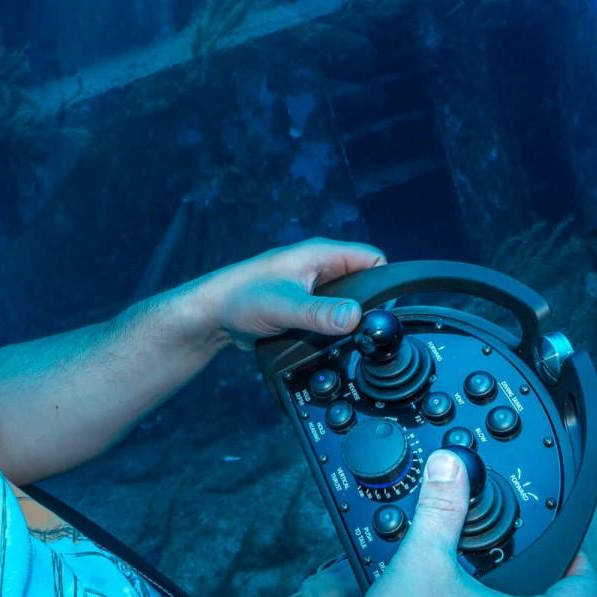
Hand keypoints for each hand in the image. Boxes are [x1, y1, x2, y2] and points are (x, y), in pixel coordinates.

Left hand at [189, 237, 386, 351]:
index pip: (372, 259)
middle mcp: (319, 267)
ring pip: (347, 302)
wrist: (212, 315)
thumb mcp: (285, 305)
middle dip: (367, 305)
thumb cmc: (240, 298)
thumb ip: (320, 313)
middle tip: (366, 331)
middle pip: (363, 283)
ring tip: (346, 338)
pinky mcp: (304, 306)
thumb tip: (355, 317)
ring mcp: (312, 287)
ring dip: (348, 319)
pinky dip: (334, 328)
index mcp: (320, 254)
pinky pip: (331, 315)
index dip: (384, 283)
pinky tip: (329, 342)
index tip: (384, 311)